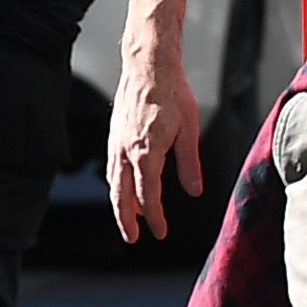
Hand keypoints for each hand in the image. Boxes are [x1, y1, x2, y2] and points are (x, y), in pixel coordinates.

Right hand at [108, 45, 203, 243]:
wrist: (148, 68)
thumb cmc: (172, 95)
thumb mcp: (189, 130)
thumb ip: (189, 164)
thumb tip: (193, 191)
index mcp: (146, 153)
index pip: (149, 196)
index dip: (155, 218)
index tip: (161, 233)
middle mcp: (126, 152)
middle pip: (122, 196)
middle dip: (127, 220)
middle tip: (133, 239)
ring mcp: (116, 144)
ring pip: (114, 184)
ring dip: (121, 205)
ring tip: (131, 220)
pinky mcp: (114, 136)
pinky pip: (113, 168)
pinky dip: (118, 185)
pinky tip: (125, 189)